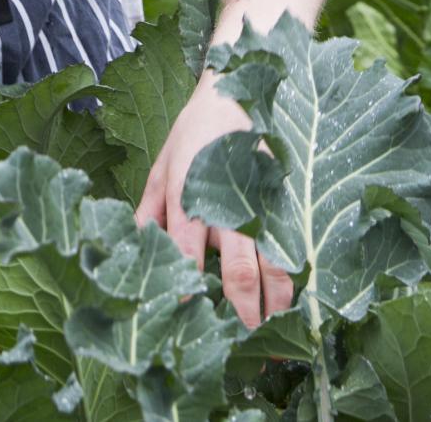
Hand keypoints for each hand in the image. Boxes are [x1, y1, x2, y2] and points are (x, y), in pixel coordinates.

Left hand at [135, 68, 293, 328]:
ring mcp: (260, 203)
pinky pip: (294, 243)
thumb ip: (147, 212)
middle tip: (247, 336)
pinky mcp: (284, 199)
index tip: (186, 316)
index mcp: (189, 197)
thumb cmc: (193, 135)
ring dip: (278, 300)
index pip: (186, 251)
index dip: (185, 287)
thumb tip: (130, 252)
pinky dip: (299, 274)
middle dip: (245, 306)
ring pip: (275, 261)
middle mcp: (227, 206)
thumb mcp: (160, 168)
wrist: (236, 92)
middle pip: (240, 266)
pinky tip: (300, 299)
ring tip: (277, 329)